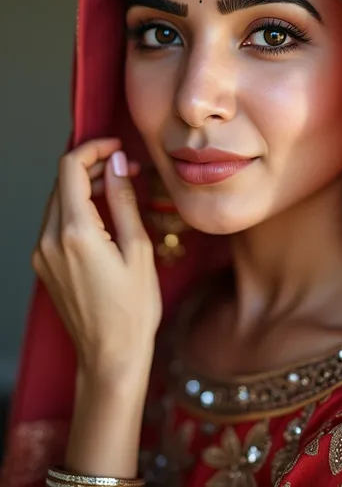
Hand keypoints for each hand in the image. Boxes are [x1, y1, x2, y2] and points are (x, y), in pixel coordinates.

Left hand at [33, 139, 161, 383]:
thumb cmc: (132, 309)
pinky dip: (76, 208)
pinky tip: (102, 214)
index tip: (118, 148)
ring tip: (118, 188)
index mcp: (75, 233)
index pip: (71, 168)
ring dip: (84, 186)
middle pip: (62, 181)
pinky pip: (55, 222)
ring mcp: (42, 253)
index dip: (94, 148)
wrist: (109, 355)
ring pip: (57, 200)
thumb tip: (117, 163)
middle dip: (93, 166)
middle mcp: (49, 239)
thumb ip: (123, 200)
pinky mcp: (44, 264)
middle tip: (126, 168)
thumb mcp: (137, 249)